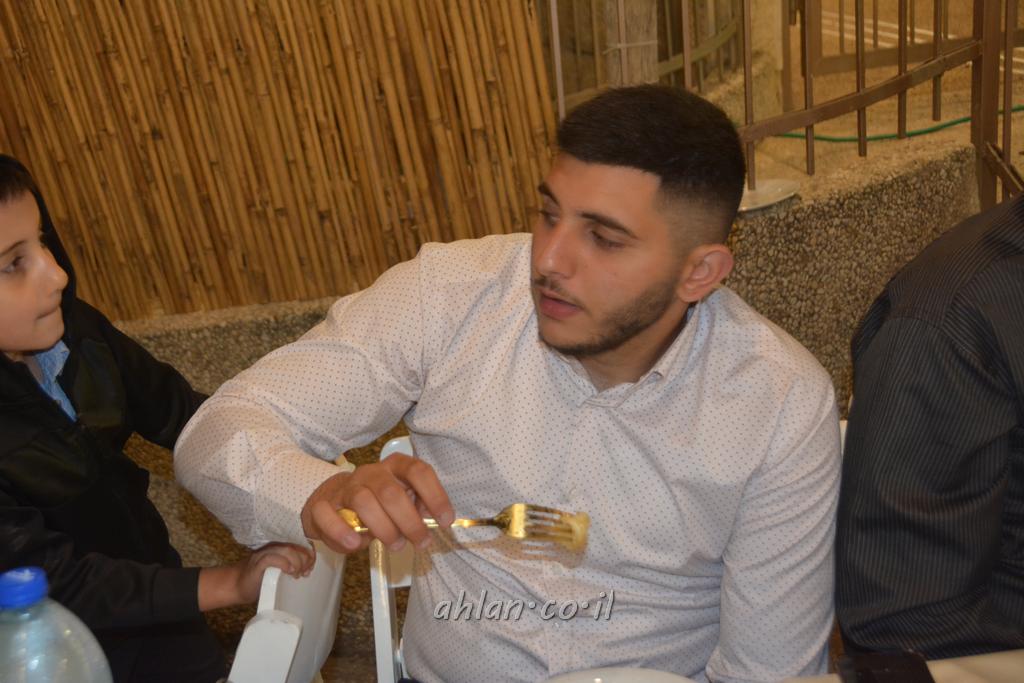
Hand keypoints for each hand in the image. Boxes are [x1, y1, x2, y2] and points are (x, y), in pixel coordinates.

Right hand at [197, 542, 315, 610]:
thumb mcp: (278, 570)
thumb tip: (309, 568)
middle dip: (305, 558)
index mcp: (279, 547)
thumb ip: (291, 565)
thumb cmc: (259, 579)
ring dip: (296, 562)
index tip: (311, 567)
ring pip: (286, 550)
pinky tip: (289, 571)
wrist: (235, 585)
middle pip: (295, 545)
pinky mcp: (257, 563)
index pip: (299, 542)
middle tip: (306, 572)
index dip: (309, 553)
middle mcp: (272, 547)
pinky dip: (283, 564)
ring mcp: (264, 553)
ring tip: (298, 574)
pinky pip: (271, 558)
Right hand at [300, 452, 453, 554]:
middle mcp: (371, 473)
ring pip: (363, 501)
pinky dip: (341, 531)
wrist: (333, 501)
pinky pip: (327, 515)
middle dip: (410, 522)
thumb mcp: (402, 501)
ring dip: (383, 529)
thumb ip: (418, 506)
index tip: (445, 520)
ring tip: (395, 546)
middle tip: (421, 542)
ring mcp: (346, 488)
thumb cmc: (376, 503)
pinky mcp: (322, 505)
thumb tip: (433, 517)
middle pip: (391, 492)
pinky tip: (355, 544)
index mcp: (395, 467)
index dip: (435, 495)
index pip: (418, 471)